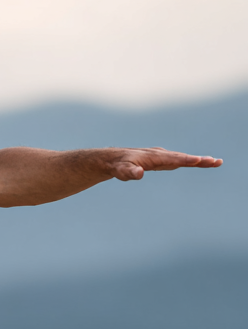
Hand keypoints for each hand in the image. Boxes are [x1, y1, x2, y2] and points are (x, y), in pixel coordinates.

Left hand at [107, 147, 222, 181]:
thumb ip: (130, 172)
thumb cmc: (118, 166)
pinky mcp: (161, 160)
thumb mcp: (122, 171)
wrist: (113, 160)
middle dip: (199, 160)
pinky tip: (199, 162)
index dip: (187, 160)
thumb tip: (139, 173)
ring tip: (214, 162)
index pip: (173, 159)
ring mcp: (162, 157)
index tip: (201, 160)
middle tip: (216, 162)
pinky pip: (178, 160)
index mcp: (154, 157)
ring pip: (182, 158)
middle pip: (182, 158)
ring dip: (198, 160)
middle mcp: (160, 155)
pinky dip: (189, 161)